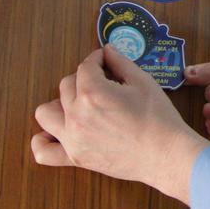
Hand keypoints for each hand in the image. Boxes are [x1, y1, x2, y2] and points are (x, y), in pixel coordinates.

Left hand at [31, 46, 209, 202]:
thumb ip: (120, 63)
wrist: (166, 155)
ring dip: (59, 104)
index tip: (104, 61)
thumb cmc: (159, 118)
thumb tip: (107, 50)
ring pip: (46, 112)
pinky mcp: (75, 157)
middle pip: (66, 85)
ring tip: (79, 106)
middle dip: (83, 79)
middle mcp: (76, 114)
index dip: (96, 59)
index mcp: (92, 92)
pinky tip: (56, 133)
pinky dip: (43, 141)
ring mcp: (72, 138)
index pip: (85, 67)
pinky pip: (43, 151)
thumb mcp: (143, 82)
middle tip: (103, 83)